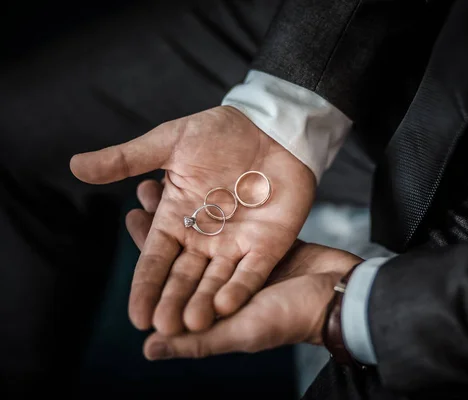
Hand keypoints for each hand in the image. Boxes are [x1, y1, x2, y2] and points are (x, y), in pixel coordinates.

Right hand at [70, 106, 315, 334]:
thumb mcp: (169, 143)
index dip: (145, 287)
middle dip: (173, 302)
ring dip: (205, 303)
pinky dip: (241, 288)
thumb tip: (75, 166)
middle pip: (184, 277)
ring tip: (193, 326)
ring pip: (217, 281)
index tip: (136, 317)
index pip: (155, 260)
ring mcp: (237, 242)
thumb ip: (127, 160)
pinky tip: (228, 307)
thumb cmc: (219, 132)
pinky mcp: (268, 243)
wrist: (268, 126)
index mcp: (176, 218)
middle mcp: (204, 238)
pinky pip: (253, 271)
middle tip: (164, 328)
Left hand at [126, 205, 361, 359]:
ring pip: (209, 226)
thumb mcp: (240, 332)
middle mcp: (224, 274)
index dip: (150, 248)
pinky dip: (225, 203)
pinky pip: (239, 219)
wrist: (340, 295)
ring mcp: (245, 254)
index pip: (171, 275)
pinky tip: (209, 184)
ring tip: (169, 180)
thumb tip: (148, 347)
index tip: (128, 218)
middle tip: (143, 191)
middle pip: (185, 244)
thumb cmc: (290, 319)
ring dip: (188, 204)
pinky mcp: (266, 240)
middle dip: (164, 219)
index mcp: (211, 299)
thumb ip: (197, 341)